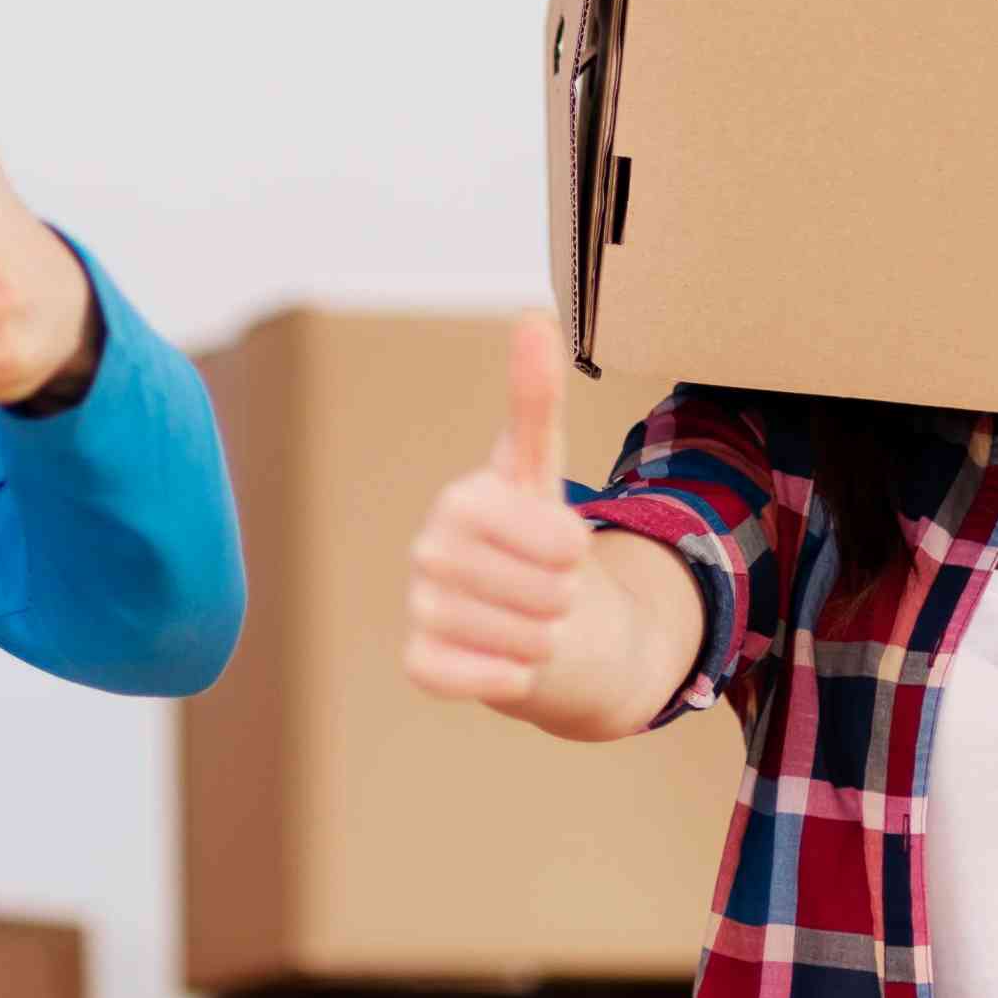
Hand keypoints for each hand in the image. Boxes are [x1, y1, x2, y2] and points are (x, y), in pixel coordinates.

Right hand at [401, 316, 591, 708]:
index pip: (560, 542)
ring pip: (521, 640)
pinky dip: (506, 677)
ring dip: (544, 638)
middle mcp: (428, 551)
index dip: (577, 551)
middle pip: (545, 595)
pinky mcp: (420, 661)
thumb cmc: (538, 542)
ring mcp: (420, 607)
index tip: (564, 546)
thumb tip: (532, 317)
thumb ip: (537, 400)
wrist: (531, 618)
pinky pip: (477, 679)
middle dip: (563, 598)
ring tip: (530, 619)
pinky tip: (506, 660)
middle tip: (545, 587)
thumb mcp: (545, 471)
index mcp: (460, 500)